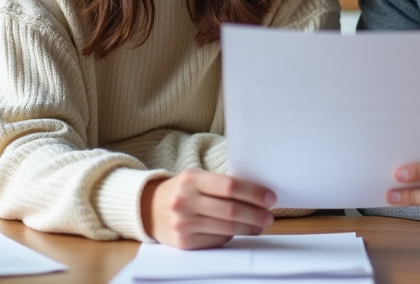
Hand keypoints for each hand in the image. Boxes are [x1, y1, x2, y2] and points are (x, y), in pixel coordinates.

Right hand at [142, 169, 276, 248]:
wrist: (149, 209)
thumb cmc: (182, 191)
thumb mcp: (196, 178)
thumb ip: (222, 184)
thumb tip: (257, 195)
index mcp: (191, 179)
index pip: (229, 186)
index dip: (253, 193)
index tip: (270, 197)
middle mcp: (185, 201)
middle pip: (231, 210)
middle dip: (256, 214)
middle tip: (269, 216)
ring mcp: (183, 223)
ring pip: (226, 228)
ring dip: (249, 228)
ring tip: (260, 225)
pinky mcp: (184, 242)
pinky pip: (216, 240)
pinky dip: (232, 236)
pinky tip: (239, 231)